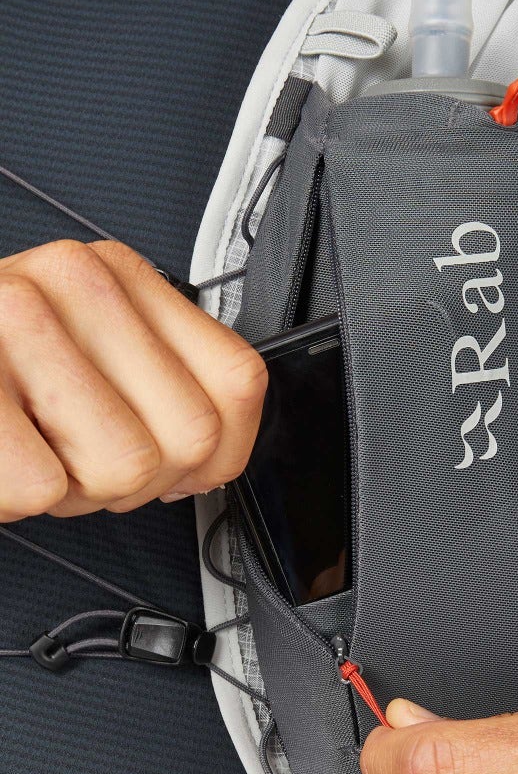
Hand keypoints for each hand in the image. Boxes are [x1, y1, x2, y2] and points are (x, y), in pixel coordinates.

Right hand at [0, 239, 266, 518]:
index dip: (213, 455)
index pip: (238, 384)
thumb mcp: (91, 363)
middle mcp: (74, 279)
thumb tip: (215, 459)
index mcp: (120, 274)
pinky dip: (16, 498)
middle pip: (188, 437)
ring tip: (32, 449)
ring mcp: (11, 316)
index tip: (173, 464)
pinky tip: (0, 455)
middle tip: (80, 455)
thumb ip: (166, 392)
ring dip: (74, 490)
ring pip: (124, 465)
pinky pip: (41, 487)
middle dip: (138, 479)